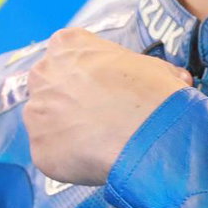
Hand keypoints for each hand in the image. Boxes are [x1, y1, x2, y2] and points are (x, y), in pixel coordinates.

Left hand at [24, 28, 194, 185]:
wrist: (147, 132)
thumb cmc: (151, 91)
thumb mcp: (153, 66)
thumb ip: (142, 71)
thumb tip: (171, 81)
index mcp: (66, 45)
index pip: (67, 55)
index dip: (86, 74)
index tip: (103, 88)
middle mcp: (42, 74)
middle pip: (50, 88)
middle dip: (68, 101)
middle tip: (98, 118)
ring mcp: (35, 113)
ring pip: (47, 124)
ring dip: (66, 132)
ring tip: (98, 144)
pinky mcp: (38, 150)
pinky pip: (53, 155)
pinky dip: (69, 161)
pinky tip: (93, 162)